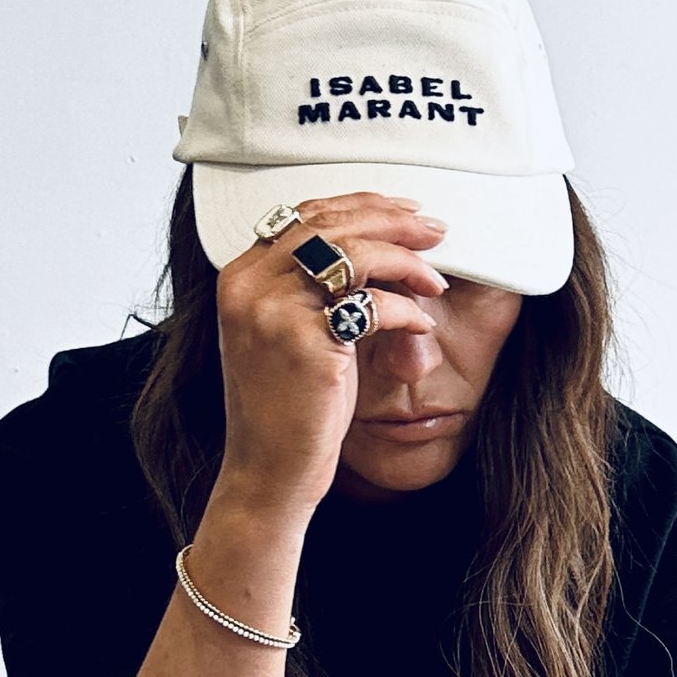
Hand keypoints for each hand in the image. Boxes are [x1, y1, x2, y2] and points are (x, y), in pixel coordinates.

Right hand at [212, 195, 449, 514]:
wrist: (269, 470)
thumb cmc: (287, 408)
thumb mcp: (289, 333)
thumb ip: (309, 286)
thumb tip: (373, 245)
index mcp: (240, 276)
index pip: (305, 215)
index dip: (361, 206)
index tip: (404, 210)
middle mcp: (249, 285)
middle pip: (331, 225)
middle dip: (393, 222)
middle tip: (435, 230)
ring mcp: (273, 309)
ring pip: (354, 255)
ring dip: (406, 262)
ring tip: (436, 279)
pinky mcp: (305, 340)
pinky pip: (372, 304)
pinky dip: (406, 311)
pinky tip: (421, 327)